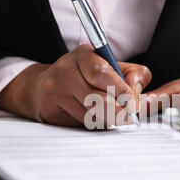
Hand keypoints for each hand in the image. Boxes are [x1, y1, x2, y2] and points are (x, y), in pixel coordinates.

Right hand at [0, 45, 151, 127]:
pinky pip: (78, 124)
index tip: (134, 104)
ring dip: (105, 119)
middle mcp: (65, 69)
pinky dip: (91, 124)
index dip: (122, 92)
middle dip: (118, 111)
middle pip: (98, 99)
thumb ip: (135, 75)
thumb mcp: (115, 68)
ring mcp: (54, 90)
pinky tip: (89, 116)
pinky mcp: (48, 109)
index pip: (102, 74)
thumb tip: (136, 91)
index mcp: (84, 55)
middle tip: (128, 116)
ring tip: (107, 113)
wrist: (43, 87)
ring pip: (91, 116)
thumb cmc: (88, 77)